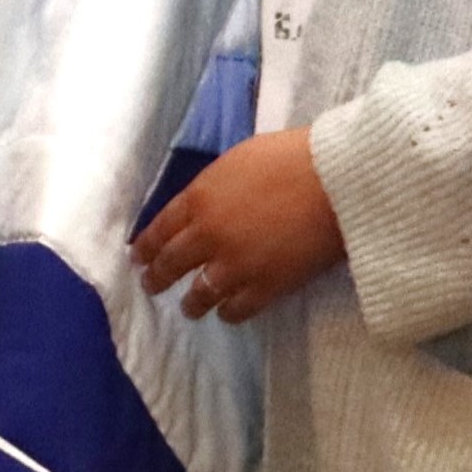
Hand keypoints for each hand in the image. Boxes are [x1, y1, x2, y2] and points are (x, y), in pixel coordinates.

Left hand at [135, 130, 346, 325]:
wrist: (334, 182)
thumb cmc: (291, 158)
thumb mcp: (236, 160)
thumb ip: (214, 188)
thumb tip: (207, 203)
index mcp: (199, 198)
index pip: (160, 229)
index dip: (146, 246)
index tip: (138, 257)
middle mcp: (208, 235)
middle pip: (171, 264)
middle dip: (157, 277)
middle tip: (151, 285)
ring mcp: (235, 265)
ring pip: (199, 294)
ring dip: (191, 303)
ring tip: (189, 308)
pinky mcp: (266, 287)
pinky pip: (236, 309)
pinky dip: (228, 312)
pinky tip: (226, 311)